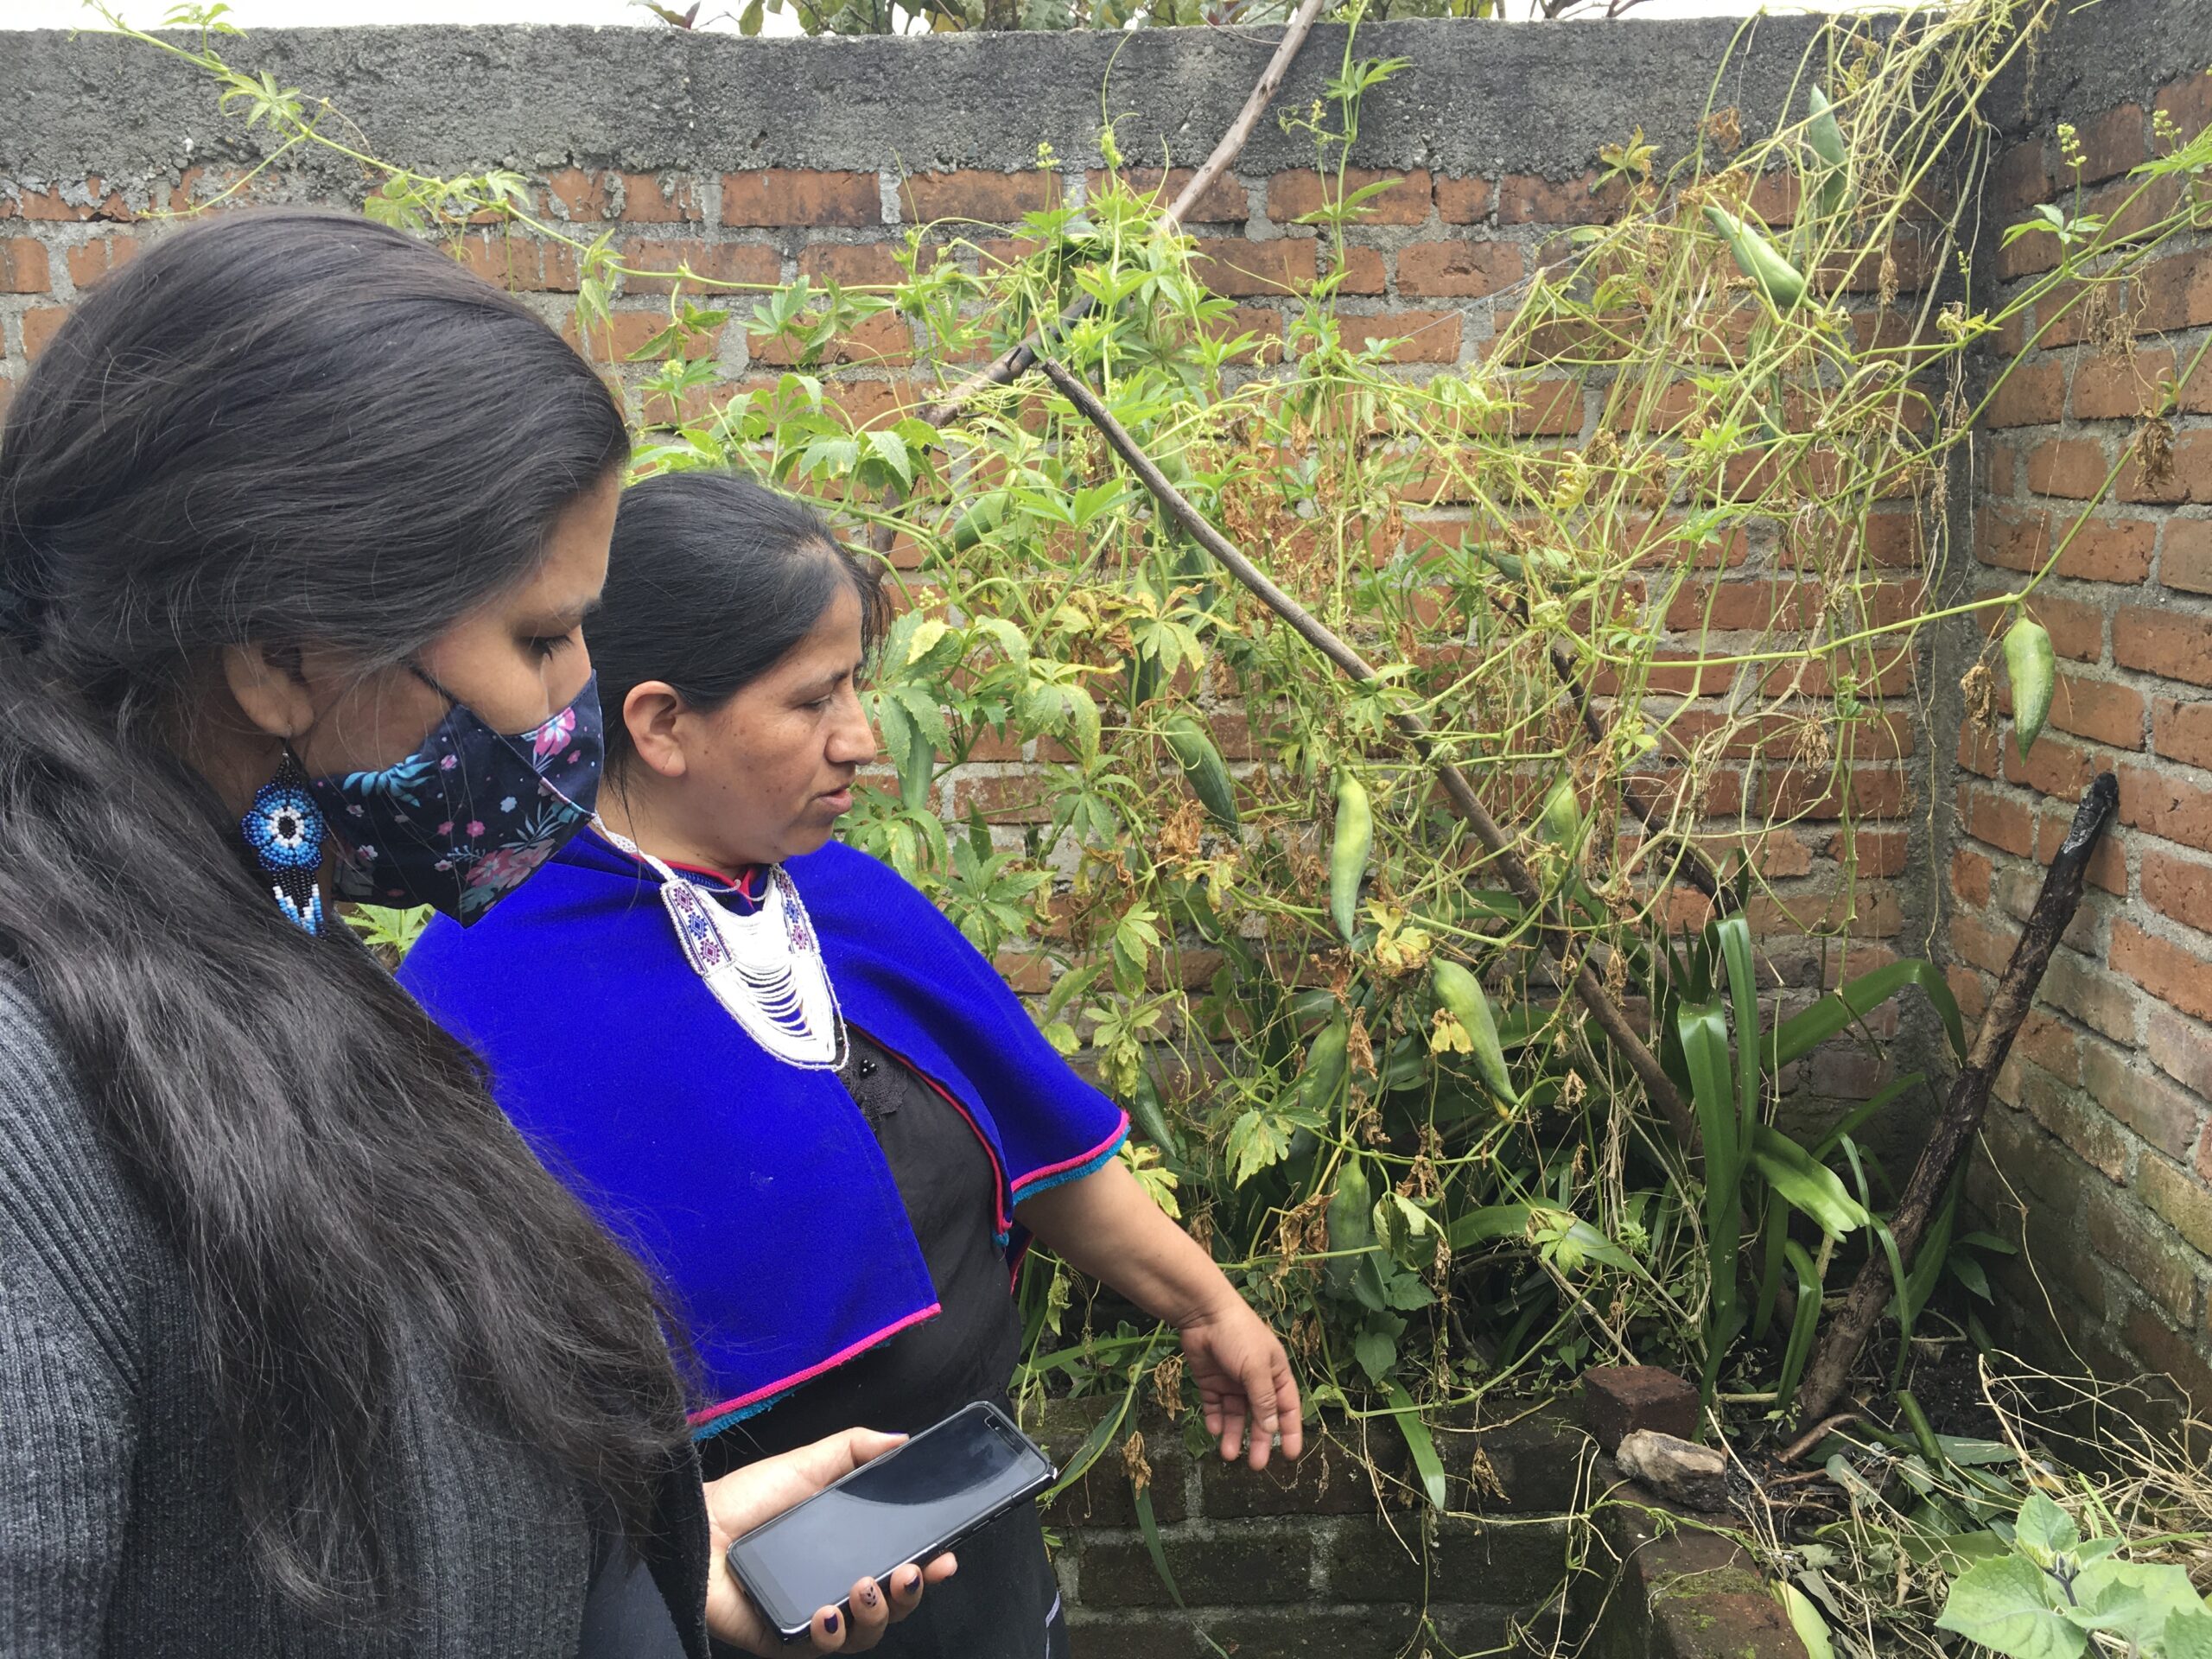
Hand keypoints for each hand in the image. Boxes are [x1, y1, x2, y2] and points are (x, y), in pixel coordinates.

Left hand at [703, 1427, 958, 1654]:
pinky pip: (824, 1650)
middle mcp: (838, 1584)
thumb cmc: (748, 1499)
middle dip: (912, 1593)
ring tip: (866, 1588)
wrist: (696, 1529)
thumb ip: (856, 1449)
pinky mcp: (788, 1641)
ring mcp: (815, 1617)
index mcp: (849, 1548)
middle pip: (893, 1605)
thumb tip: (902, 1439)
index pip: (901, 1563)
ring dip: (877, 1614)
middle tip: (911, 1573)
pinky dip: (833, 1634)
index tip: (946, 1555)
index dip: (929, 1564)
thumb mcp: (808, 1463)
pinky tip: (828, 1613)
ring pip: (867, 1632)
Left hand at [1178, 1297, 1303, 1468]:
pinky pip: (1215, 1407)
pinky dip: (1214, 1420)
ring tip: (1227, 1454)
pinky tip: (1213, 1430)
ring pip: (1235, 1415)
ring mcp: (1232, 1382)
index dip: (1289, 1431)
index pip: (1287, 1408)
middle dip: (1258, 1440)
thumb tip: (1272, 1429)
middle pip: (1260, 1417)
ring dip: (1233, 1434)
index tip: (1289, 1455)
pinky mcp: (1211, 1382)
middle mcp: (1255, 1381)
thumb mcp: (1256, 1368)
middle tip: (1255, 1465)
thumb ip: (1264, 1400)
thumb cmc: (1239, 1336)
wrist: (1203, 1314)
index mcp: (1275, 1374)